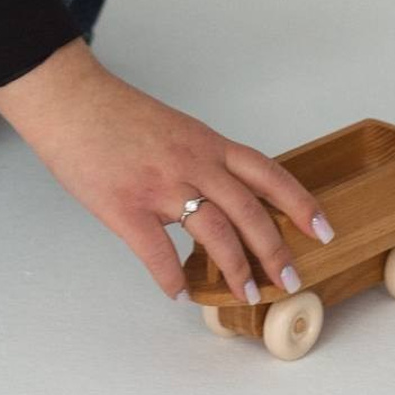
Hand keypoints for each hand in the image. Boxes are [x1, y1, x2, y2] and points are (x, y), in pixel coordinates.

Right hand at [0, 40, 332, 301]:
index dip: (299, 202)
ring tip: (245, 294)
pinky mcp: (125, 205)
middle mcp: (192, 161)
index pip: (267, 172)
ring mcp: (160, 184)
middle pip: (248, 209)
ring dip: (235, 268)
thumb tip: (221, 198)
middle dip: (275, 249)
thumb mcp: (175, 129)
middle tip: (289, 279)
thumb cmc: (117, 114)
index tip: (322, 228)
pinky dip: (170, 277)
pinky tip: (178, 291)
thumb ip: (200, 160)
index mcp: (206, 142)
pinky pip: (156, 251)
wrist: (72, 99)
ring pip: (214, 232)